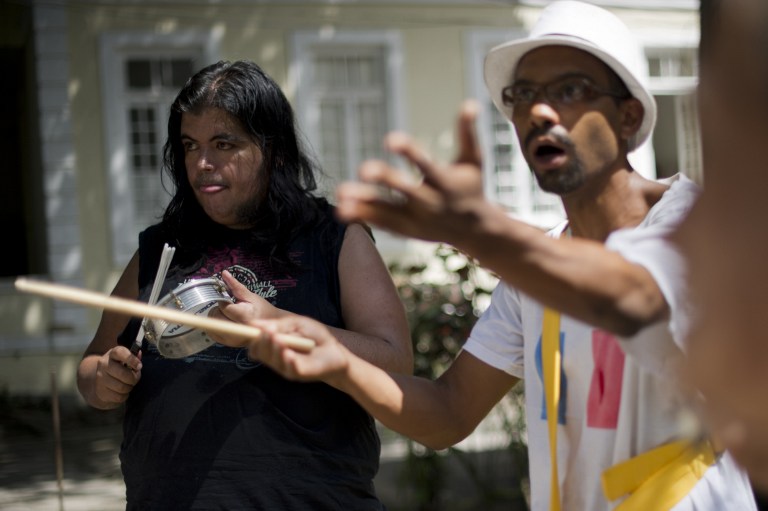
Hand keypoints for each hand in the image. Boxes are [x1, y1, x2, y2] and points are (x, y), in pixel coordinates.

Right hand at [93, 346, 141, 405]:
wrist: (102, 383)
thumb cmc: (120, 369)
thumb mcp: (126, 361)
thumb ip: (134, 358)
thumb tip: (139, 353)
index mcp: (112, 354)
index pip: (119, 352)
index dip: (131, 359)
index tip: (139, 366)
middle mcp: (103, 364)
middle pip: (123, 374)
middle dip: (134, 378)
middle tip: (135, 378)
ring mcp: (100, 378)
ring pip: (122, 387)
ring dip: (129, 388)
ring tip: (128, 385)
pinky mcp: (100, 391)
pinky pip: (119, 397)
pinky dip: (124, 396)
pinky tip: (122, 392)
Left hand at [208, 270, 287, 347]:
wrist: (270, 328)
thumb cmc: (263, 310)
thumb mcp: (251, 296)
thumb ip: (235, 286)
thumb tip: (224, 274)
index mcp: (244, 317)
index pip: (223, 306)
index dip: (224, 300)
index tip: (231, 299)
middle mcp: (237, 330)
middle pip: (215, 316)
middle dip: (219, 309)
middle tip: (231, 307)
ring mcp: (232, 339)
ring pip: (211, 324)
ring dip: (217, 317)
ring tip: (230, 316)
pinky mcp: (228, 344)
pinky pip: (212, 332)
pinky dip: (216, 325)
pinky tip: (226, 322)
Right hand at [245, 316, 349, 383]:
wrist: (335, 352)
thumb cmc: (315, 336)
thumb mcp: (297, 323)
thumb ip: (278, 324)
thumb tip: (255, 323)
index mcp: (273, 346)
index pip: (254, 344)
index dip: (248, 336)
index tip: (247, 327)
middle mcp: (276, 358)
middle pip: (259, 352)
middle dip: (261, 341)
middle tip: (267, 331)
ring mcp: (286, 367)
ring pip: (272, 360)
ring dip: (273, 348)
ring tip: (277, 338)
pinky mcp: (299, 374)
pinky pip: (288, 368)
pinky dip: (287, 359)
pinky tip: (288, 353)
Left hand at [336, 100, 497, 248]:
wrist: (475, 231)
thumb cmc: (471, 187)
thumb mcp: (474, 161)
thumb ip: (467, 133)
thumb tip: (470, 102)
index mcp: (445, 182)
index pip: (426, 165)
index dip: (409, 152)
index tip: (391, 139)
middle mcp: (430, 202)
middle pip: (405, 189)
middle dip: (385, 179)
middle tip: (364, 169)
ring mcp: (417, 218)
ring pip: (387, 210)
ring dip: (364, 202)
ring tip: (341, 193)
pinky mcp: (407, 230)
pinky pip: (382, 223)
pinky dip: (363, 216)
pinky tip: (341, 208)